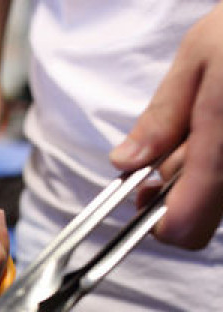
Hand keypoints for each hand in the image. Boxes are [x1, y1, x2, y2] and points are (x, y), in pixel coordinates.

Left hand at [109, 4, 222, 249]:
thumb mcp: (199, 56)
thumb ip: (160, 117)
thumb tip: (124, 163)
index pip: (183, 228)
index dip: (154, 223)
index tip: (141, 195)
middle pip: (199, 214)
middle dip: (175, 183)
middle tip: (177, 135)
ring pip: (215, 196)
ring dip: (198, 169)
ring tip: (205, 119)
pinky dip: (213, 159)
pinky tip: (217, 124)